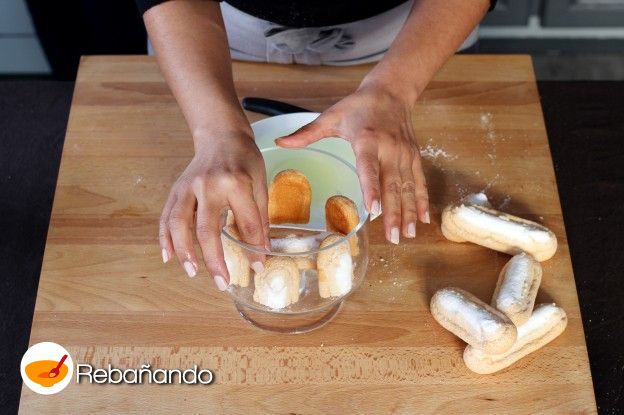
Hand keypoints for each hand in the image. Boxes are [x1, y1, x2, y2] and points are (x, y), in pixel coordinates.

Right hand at [160, 131, 268, 288]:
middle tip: (222, 282)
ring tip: (192, 272)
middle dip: (213, 259)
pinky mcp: (176, 189)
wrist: (222, 136)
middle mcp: (208, 185)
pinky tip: (168, 256)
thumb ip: (260, 217)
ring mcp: (188, 187)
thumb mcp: (260, 183)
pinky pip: (167, 216)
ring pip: (180, 223)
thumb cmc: (245, 160)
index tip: (257, 268)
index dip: (253, 248)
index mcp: (235, 183)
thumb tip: (263, 251)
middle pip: (206, 229)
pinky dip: (165, 237)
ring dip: (184, 251)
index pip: (246, 223)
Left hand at [275, 85, 428, 243]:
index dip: (371, 190)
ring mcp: (404, 155)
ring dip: (409, 212)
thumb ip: (307, 134)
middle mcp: (389, 149)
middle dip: (393, 213)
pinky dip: (422, 201)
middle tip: (393, 237)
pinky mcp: (413, 157)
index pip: (369, 168)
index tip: (373, 210)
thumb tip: (279, 142)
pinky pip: (419, 182)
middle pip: (392, 185)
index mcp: (367, 140)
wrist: (391, 92)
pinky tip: (423, 219)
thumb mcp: (331, 117)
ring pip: (408, 188)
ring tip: (408, 234)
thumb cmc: (358, 106)